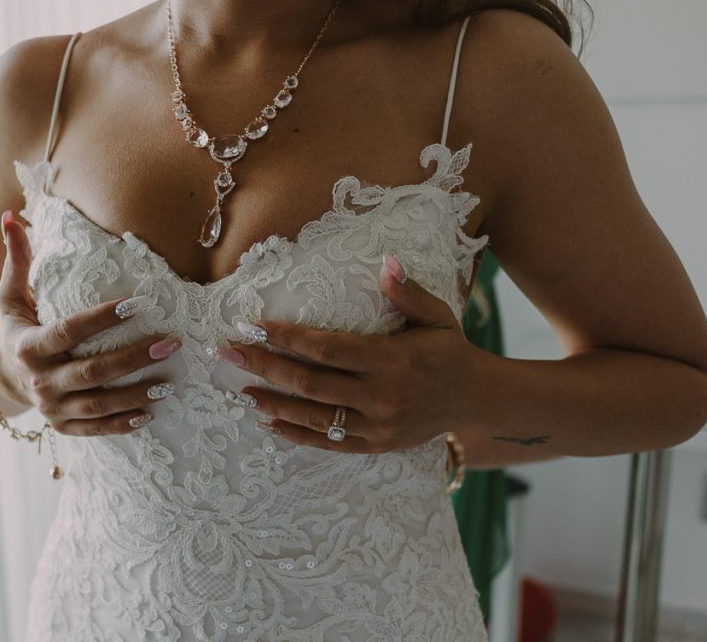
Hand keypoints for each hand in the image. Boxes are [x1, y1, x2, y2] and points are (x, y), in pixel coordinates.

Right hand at [0, 210, 181, 435]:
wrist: (3, 378)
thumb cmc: (17, 329)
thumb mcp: (11, 297)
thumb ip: (16, 260)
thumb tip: (9, 217)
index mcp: (28, 346)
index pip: (69, 331)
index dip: (100, 319)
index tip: (136, 305)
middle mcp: (40, 381)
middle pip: (91, 371)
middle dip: (133, 358)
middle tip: (170, 343)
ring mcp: (51, 408)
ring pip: (98, 405)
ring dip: (135, 394)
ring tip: (170, 381)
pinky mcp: (63, 427)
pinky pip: (96, 429)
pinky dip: (122, 425)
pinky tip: (151, 414)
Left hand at [218, 253, 482, 452]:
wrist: (476, 400)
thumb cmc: (449, 350)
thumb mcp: (437, 315)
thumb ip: (407, 291)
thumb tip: (385, 261)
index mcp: (392, 360)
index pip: (327, 349)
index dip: (288, 339)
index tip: (254, 326)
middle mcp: (381, 396)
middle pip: (311, 383)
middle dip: (265, 367)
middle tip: (229, 353)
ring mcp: (377, 426)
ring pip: (314, 417)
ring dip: (274, 403)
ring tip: (242, 388)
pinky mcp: (375, 445)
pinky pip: (329, 443)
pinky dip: (296, 435)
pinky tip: (269, 423)